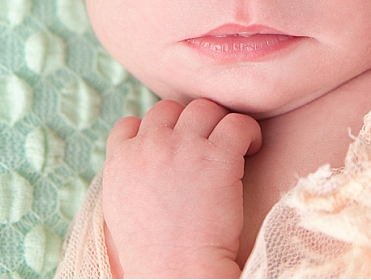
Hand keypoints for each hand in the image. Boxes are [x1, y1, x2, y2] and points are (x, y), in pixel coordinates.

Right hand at [102, 99, 261, 277]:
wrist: (176, 273)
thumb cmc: (152, 256)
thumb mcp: (121, 212)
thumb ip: (128, 180)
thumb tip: (142, 171)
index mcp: (120, 161)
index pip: (131, 124)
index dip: (153, 133)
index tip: (171, 149)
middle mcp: (149, 146)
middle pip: (169, 109)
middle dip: (188, 125)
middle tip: (205, 148)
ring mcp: (183, 147)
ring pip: (203, 108)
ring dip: (218, 124)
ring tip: (232, 147)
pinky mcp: (218, 156)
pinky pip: (238, 123)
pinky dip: (248, 132)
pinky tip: (250, 150)